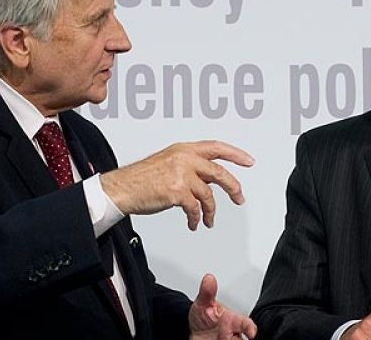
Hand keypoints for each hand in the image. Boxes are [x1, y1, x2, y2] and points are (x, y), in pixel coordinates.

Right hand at [100, 140, 253, 229]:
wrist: (122, 188)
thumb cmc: (141, 178)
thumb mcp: (168, 162)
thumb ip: (190, 166)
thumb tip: (208, 178)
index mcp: (184, 149)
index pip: (216, 147)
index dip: (235, 154)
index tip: (248, 161)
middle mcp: (184, 158)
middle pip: (219, 172)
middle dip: (233, 187)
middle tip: (239, 198)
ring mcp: (181, 174)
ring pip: (208, 194)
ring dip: (210, 210)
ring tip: (208, 219)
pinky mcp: (177, 191)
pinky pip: (195, 207)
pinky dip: (196, 218)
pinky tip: (194, 222)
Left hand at [189, 274, 256, 339]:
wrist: (190, 330)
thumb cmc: (202, 316)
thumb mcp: (202, 304)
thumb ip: (207, 292)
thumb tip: (209, 278)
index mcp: (232, 321)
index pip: (246, 324)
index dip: (250, 328)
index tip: (251, 333)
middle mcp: (232, 335)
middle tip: (233, 338)